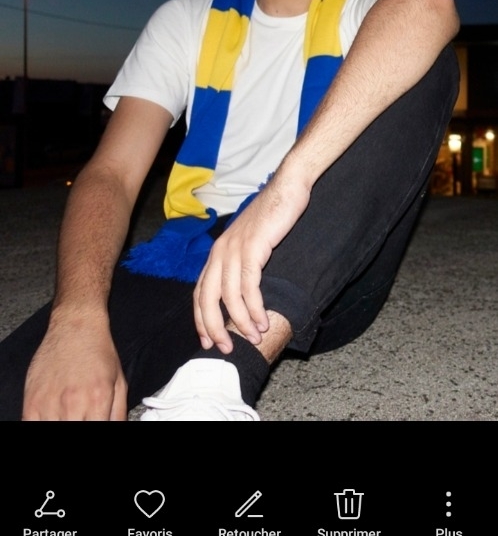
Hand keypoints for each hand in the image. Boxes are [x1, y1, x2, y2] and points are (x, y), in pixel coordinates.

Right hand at [22, 311, 127, 420]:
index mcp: (97, 401)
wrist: (77, 325)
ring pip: (54, 430)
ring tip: (68, 415)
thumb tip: (118, 428)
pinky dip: (43, 424)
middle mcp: (73, 404)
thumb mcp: (119, 382)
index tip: (95, 423)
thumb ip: (119, 414)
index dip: (96, 430)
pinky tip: (52, 417)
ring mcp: (50, 403)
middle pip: (73, 432)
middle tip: (82, 418)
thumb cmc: (98, 350)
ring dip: (62, 425)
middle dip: (80, 426)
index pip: (96, 431)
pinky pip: (31, 425)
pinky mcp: (32, 400)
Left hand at [193, 168, 310, 352]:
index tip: (208, 340)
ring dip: (240, 321)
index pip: (200, 291)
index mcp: (217, 252)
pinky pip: (248, 285)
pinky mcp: (252, 247)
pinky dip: (254, 307)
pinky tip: (262, 320)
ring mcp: (234, 248)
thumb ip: (243, 263)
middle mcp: (219, 251)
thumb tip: (244, 292)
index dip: (201, 319)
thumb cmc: (273, 216)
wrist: (288, 187)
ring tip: (254, 337)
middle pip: (207, 298)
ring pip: (228, 295)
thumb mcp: (252, 242)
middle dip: (214, 327)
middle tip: (226, 348)